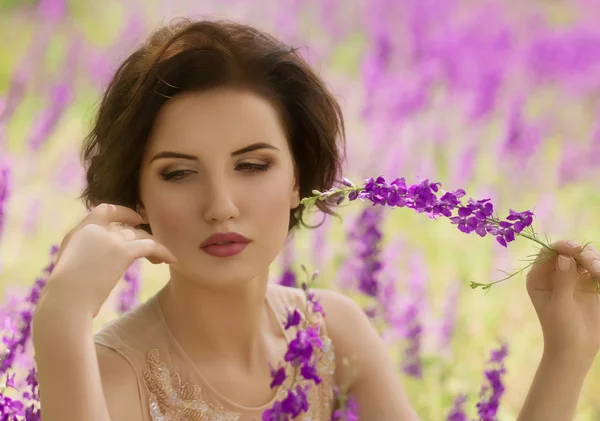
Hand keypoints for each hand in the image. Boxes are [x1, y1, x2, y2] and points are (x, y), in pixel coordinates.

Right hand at [35, 204, 175, 319]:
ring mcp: (108, 238)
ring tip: (162, 258)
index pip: (104, 210)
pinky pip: (151, 245)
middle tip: (154, 244)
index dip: (123, 213)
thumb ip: (83, 261)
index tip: (137, 219)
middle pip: (126, 226)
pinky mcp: (122, 251)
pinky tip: (172, 260)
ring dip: (154, 246)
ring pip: (140, 235)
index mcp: (78, 233)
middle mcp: (94, 230)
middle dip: (142, 234)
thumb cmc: (64, 298)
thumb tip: (92, 269)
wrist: (65, 303)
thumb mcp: (70, 271)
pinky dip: (163, 251)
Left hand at [526, 240, 599, 364]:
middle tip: (595, 267)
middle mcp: (553, 274)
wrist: (575, 350)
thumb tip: (564, 257)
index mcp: (538, 278)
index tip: (576, 250)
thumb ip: (563, 280)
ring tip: (599, 274)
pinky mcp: (587, 284)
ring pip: (584, 257)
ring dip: (594, 260)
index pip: (548, 253)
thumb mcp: (560, 305)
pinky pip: (595, 268)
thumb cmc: (561, 330)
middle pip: (568, 252)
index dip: (562, 247)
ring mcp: (571, 278)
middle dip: (583, 254)